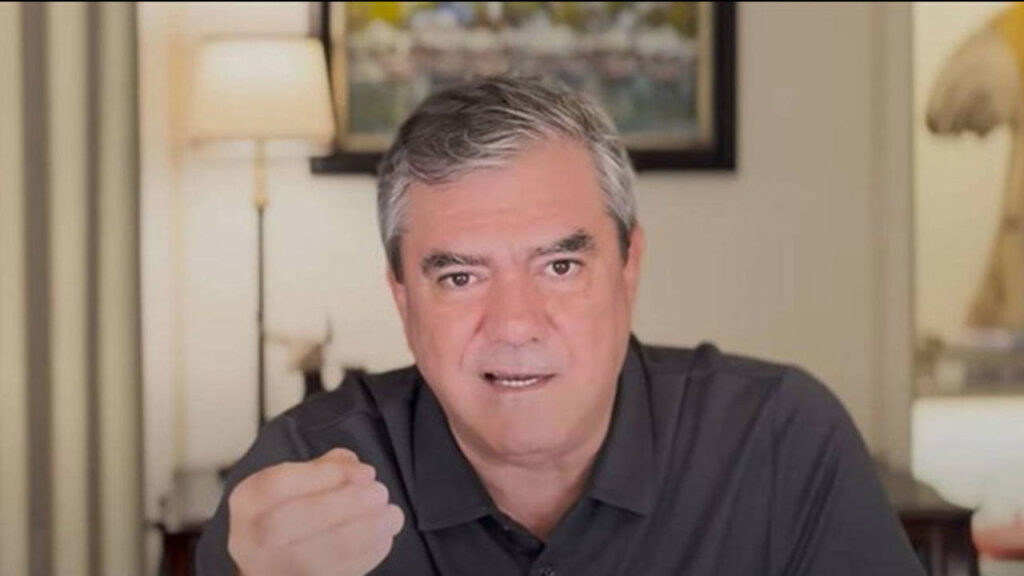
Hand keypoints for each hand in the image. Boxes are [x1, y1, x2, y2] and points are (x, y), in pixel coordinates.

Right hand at [227, 448, 403, 575]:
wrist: (268, 563)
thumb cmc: (288, 512)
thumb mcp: (295, 482)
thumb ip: (325, 468)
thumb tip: (356, 469)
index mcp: (249, 502)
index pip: (279, 484)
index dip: (326, 476)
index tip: (364, 472)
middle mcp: (254, 539)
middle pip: (299, 519)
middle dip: (349, 504)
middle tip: (380, 493)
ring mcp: (276, 570)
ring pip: (324, 551)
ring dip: (368, 530)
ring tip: (391, 515)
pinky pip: (341, 572)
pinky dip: (369, 553)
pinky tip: (384, 537)